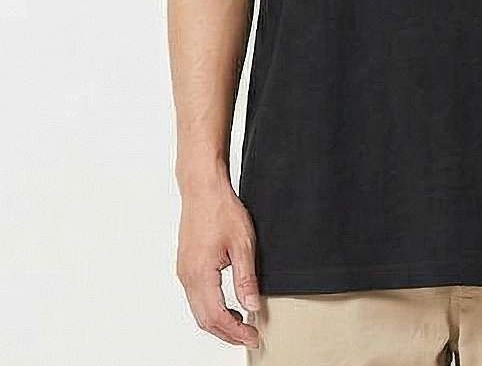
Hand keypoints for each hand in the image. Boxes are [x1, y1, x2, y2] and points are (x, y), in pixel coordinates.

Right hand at [176, 183, 260, 347]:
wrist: (203, 190)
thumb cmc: (220, 210)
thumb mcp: (242, 244)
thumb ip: (246, 278)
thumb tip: (252, 305)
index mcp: (200, 274)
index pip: (217, 317)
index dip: (236, 332)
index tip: (252, 336)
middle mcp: (187, 277)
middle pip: (204, 320)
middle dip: (227, 332)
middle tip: (249, 335)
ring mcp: (184, 272)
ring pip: (199, 310)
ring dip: (219, 322)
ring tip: (242, 322)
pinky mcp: (186, 266)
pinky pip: (196, 297)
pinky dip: (211, 308)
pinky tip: (227, 305)